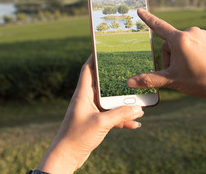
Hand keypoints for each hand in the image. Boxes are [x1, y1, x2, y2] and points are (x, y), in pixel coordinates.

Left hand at [38, 56, 143, 173]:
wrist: (67, 157)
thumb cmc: (77, 136)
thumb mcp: (101, 123)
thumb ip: (120, 114)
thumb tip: (139, 107)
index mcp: (83, 94)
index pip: (88, 69)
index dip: (95, 57)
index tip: (106, 48)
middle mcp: (86, 100)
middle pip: (103, 84)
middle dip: (116, 80)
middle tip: (130, 72)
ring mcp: (91, 111)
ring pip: (110, 102)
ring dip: (123, 103)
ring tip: (139, 101)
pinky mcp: (95, 123)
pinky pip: (111, 117)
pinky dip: (122, 119)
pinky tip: (136, 122)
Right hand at [127, 8, 205, 103]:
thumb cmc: (200, 81)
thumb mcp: (172, 80)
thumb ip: (149, 79)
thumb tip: (129, 82)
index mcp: (179, 39)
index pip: (158, 26)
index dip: (147, 19)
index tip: (139, 10)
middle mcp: (191, 32)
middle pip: (170, 43)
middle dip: (169, 57)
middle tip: (176, 73)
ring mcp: (203, 34)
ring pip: (183, 43)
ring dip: (181, 54)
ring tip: (190, 70)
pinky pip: (196, 42)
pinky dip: (194, 52)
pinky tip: (200, 64)